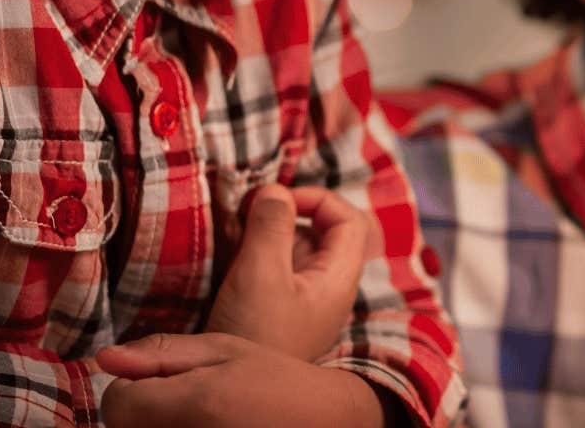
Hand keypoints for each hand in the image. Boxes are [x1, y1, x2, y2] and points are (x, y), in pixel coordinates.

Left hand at [98, 332, 386, 427]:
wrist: (324, 422)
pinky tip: (207, 427)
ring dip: (156, 425)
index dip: (136, 385)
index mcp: (195, 403)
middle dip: (145, 409)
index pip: (115, 401)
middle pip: (122, 426)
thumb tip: (104, 358)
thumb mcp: (226, 350)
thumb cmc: (277, 381)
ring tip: (203, 417)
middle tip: (194, 399)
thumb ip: (162, 353)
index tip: (172, 381)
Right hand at [205, 183, 367, 361]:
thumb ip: (271, 225)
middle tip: (248, 213)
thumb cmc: (255, 334)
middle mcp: (330, 288)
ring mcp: (306, 302)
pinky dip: (259, 256)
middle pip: (323, 231)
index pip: (350, 220)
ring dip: (269, 234)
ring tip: (236, 233)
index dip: (318, 199)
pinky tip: (234, 258)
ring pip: (297, 250)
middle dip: (287, 214)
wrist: (237, 394)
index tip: (278, 200)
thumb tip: (275, 190)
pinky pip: (278, 271)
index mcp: (339, 277)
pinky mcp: (282, 312)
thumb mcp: (260, 272)